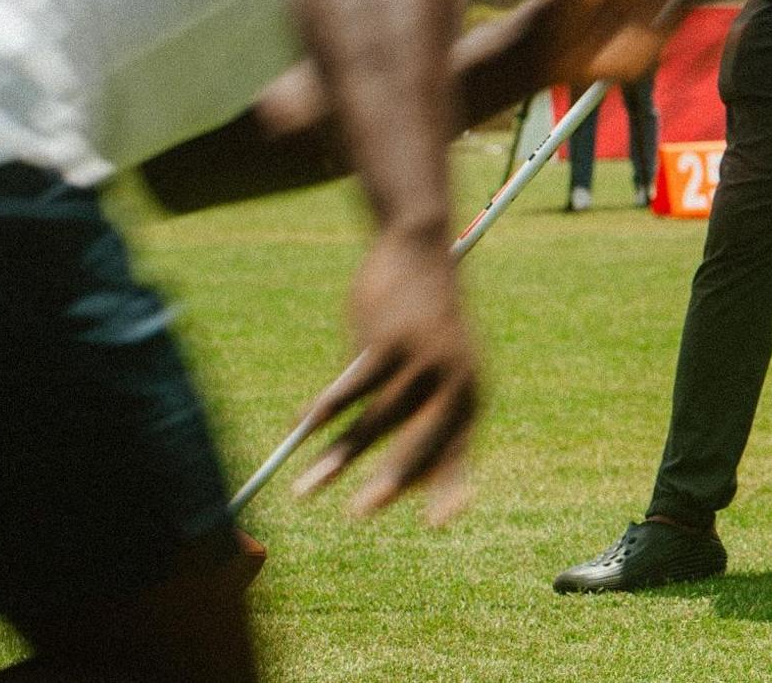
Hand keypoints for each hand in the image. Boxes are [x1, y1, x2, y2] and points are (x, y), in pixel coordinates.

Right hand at [294, 231, 481, 522]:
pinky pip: (347, 388)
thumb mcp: (441, 364)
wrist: (422, 247)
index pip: (461, 449)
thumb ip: (426, 415)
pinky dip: (321, 412)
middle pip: (419, 442)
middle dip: (387, 483)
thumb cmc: (430, 318)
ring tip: (304, 490)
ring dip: (335, 458)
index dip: (449, 486)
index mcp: (471, 390)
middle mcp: (452, 379)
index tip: (438, 524)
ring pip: (372, 422)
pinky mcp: (386, 340)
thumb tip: (410, 479)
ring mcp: (419, 359)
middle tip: (360, 515)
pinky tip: (300, 430)